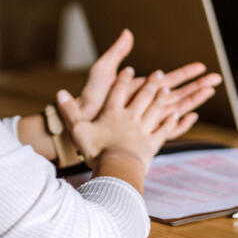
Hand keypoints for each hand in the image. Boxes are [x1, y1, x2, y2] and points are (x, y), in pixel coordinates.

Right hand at [57, 67, 181, 168]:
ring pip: (155, 109)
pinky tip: (177, 115)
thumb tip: (59, 92)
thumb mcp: (78, 130)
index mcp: (113, 113)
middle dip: (150, 83)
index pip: (118, 91)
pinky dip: (171, 122)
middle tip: (158, 73)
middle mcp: (131, 118)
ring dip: (161, 98)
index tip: (129, 69)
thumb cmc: (96, 150)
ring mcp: (143, 131)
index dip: (123, 80)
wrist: (118, 168)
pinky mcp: (152, 145)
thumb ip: (69, 111)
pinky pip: (164, 130)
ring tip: (167, 89)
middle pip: (142, 96)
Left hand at [74, 30, 221, 139]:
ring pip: (177, 109)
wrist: (81, 119)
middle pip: (180, 94)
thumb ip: (117, 52)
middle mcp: (148, 104)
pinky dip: (180, 124)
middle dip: (199, 86)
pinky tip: (191, 117)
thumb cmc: (90, 97)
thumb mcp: (103, 70)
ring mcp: (147, 118)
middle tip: (217, 79)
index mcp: (143, 90)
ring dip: (195, 100)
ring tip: (210, 92)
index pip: (170, 81)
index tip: (201, 66)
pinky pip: (166, 129)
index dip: (186, 73)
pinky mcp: (144, 132)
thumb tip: (128, 32)